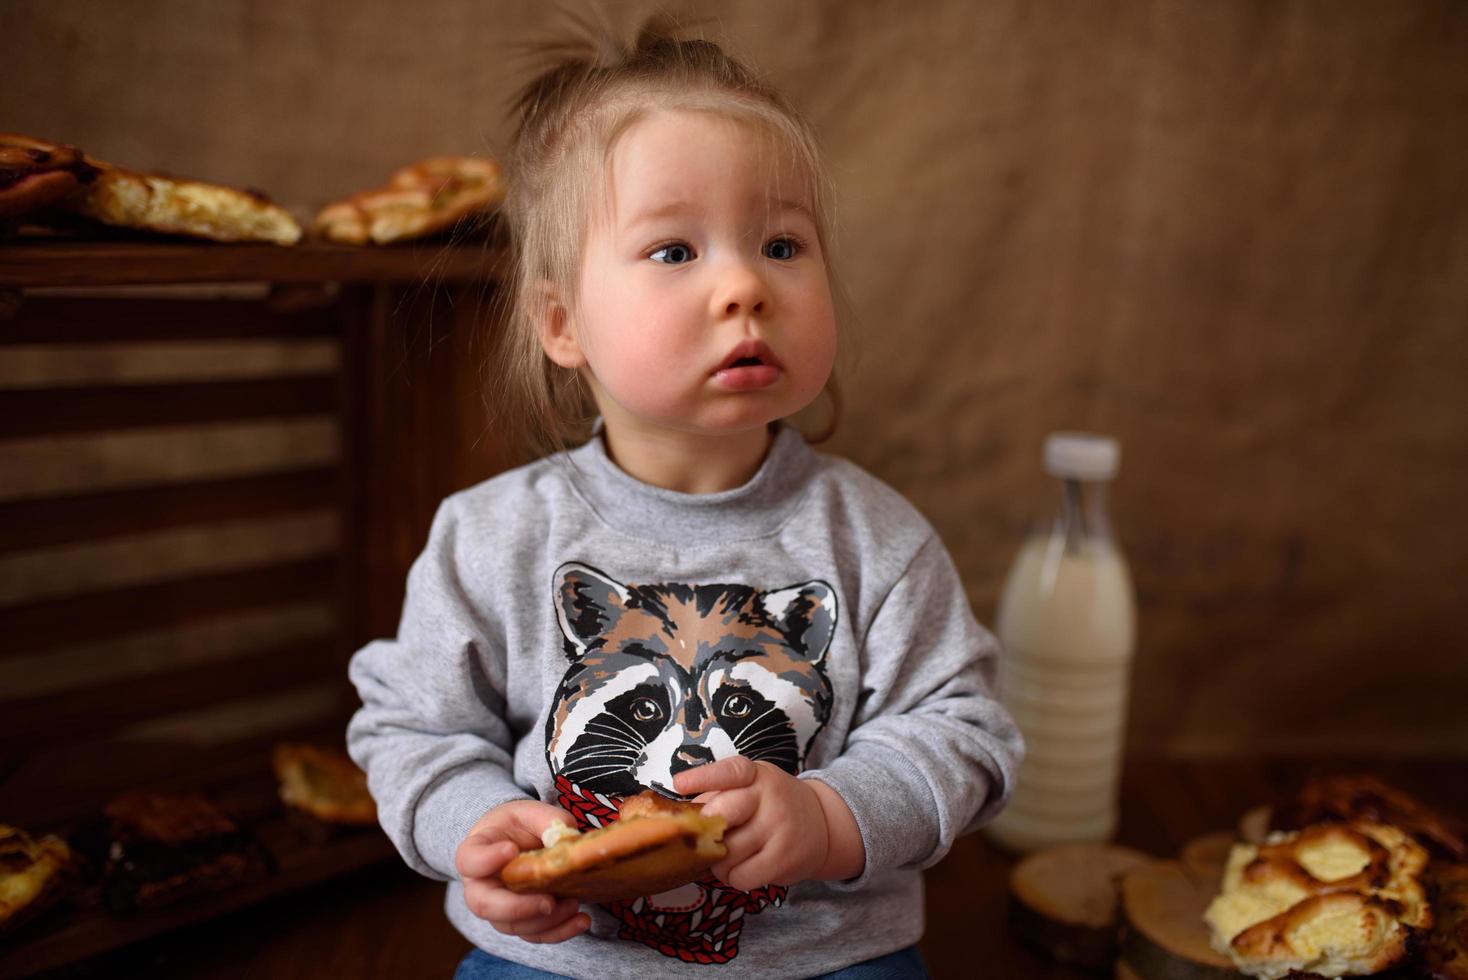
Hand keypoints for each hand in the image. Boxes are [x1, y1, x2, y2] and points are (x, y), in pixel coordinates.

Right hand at [454, 799, 589, 943]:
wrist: (517, 843)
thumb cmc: (518, 826)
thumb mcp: (529, 812)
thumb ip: (544, 819)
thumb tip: (564, 836)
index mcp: (475, 852)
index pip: (469, 860)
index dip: (486, 859)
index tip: (511, 849)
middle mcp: (480, 886)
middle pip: (484, 905)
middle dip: (517, 908)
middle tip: (548, 902)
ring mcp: (498, 908)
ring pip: (512, 926)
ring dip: (545, 921)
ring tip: (573, 904)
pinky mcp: (520, 922)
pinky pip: (534, 934)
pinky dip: (559, 932)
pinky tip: (582, 920)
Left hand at [672, 755, 829, 891]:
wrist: (822, 824)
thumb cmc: (771, 805)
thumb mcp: (752, 786)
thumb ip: (719, 795)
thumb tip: (682, 817)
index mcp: (757, 775)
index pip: (730, 771)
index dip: (703, 777)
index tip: (679, 784)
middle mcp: (770, 798)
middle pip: (722, 816)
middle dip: (706, 832)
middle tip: (708, 838)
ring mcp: (780, 828)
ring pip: (727, 854)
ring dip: (718, 862)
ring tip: (728, 856)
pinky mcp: (784, 859)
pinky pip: (741, 877)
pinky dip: (734, 878)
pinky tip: (742, 868)